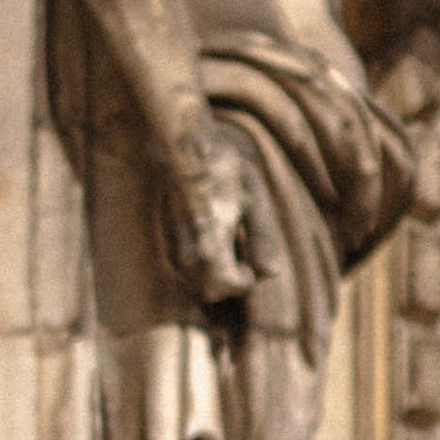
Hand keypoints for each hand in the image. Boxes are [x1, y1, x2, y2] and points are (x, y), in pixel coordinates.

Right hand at [159, 119, 252, 305]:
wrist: (183, 149)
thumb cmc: (223, 170)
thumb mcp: (254, 200)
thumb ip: (263, 241)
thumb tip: (271, 274)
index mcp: (211, 240)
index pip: (226, 286)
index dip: (245, 281)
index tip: (252, 262)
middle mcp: (187, 250)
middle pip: (212, 291)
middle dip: (232, 280)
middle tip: (244, 249)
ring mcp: (173, 248)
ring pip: (198, 283)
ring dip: (218, 273)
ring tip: (230, 238)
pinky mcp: (167, 245)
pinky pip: (190, 271)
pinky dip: (205, 265)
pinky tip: (214, 236)